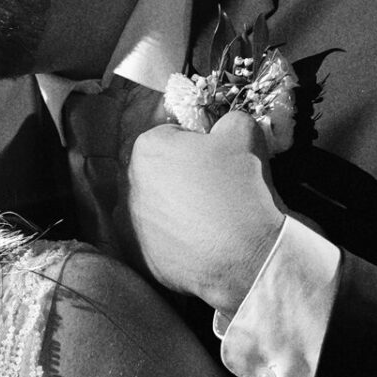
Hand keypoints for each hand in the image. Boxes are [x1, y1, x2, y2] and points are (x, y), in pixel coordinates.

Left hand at [127, 112, 286, 319]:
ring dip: (173, 209)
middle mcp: (128, 183)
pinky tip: (197, 243)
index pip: (170, 137)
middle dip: (180, 178)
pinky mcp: (136, 256)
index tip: (216, 161)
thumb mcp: (245, 132)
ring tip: (206, 220)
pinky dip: (170, 240)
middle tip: (213, 191)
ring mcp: (128, 223)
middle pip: (157, 172)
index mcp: (147, 147)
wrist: (248, 255)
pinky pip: (152, 240)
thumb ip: (227, 120)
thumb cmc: (243, 188)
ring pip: (153, 207)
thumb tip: (222, 129)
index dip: (196, 147)